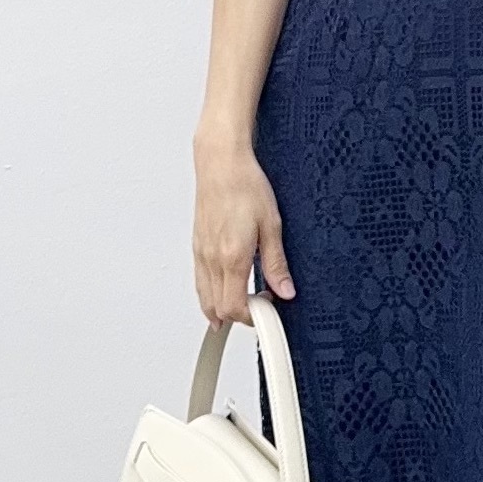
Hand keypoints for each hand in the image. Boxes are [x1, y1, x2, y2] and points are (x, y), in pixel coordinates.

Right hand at [192, 133, 294, 325]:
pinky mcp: (196, 246)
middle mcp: (211, 259)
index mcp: (232, 257)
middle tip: (261, 308)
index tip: (269, 311)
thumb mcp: (272, 225)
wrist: (221, 164)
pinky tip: (221, 294)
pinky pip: (199, 282)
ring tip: (243, 308)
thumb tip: (285, 290)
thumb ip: (276, 263)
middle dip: (239, 316)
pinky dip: (209, 296)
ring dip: (221, 310)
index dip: (252, 317)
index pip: (235, 306)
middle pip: (217, 308)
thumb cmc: (245, 186)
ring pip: (204, 298)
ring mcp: (201, 253)